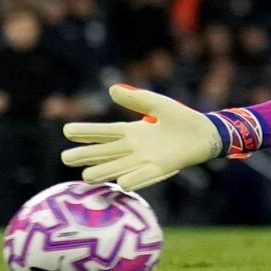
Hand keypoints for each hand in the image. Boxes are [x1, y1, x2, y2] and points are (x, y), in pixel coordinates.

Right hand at [61, 84, 222, 190]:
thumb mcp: (158, 104)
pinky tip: (122, 182)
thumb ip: (136, 98)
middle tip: (66, 157)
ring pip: (117, 168)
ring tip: (87, 175)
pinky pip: (143, 176)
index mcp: (130, 132)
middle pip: (103, 153)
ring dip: (104, 172)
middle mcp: (132, 149)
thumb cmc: (181, 118)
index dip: (86, 131)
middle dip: (85, 155)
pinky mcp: (160, 168)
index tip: (66, 130)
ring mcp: (144, 160)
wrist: (205, 133)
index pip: (103, 132)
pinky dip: (133, 179)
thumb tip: (111, 89)